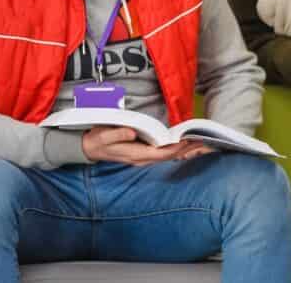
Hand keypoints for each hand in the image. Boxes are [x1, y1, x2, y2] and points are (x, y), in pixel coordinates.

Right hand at [81, 126, 206, 165]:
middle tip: (201, 140)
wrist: (89, 148)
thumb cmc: (98, 140)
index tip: (187, 141)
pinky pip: (163, 153)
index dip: (174, 148)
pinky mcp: (143, 153)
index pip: (159, 153)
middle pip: (168, 156)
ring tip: (197, 141)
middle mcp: (141, 159)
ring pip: (167, 156)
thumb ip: (117, 134)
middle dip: (184, 149)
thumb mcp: (103, 136)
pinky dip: (174, 149)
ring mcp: (143, 158)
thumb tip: (132, 132)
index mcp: (135, 155)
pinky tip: (184, 143)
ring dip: (182, 150)